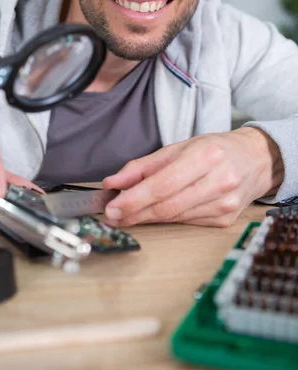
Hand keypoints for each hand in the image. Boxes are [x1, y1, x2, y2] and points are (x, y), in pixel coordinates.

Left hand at [102, 128, 284, 227]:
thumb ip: (143, 166)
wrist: (256, 159)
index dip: (134, 199)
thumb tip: (113, 183)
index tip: (112, 208)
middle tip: (112, 217)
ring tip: (126, 216)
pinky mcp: (226, 219)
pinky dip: (167, 219)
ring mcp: (225, 203)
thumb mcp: (178, 148)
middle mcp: (219, 181)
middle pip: (168, 205)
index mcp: (206, 156)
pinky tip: (155, 214)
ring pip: (176, 217)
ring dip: (147, 218)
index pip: (163, 185)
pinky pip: (187, 221)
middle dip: (135, 213)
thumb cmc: (214, 149)